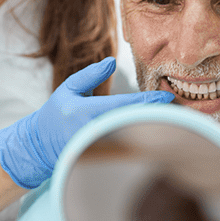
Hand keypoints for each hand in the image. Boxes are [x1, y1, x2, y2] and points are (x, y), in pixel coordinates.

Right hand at [0, 57, 172, 188]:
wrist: (39, 146)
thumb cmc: (55, 114)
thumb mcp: (68, 88)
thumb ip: (90, 74)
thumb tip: (113, 61)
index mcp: (85, 112)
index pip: (123, 106)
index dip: (147, 102)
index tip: (167, 97)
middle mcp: (93, 132)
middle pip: (133, 124)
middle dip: (156, 117)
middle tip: (180, 110)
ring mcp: (97, 149)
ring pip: (131, 138)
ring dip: (152, 130)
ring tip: (174, 121)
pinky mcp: (100, 160)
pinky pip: (125, 149)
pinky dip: (142, 141)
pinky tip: (157, 135)